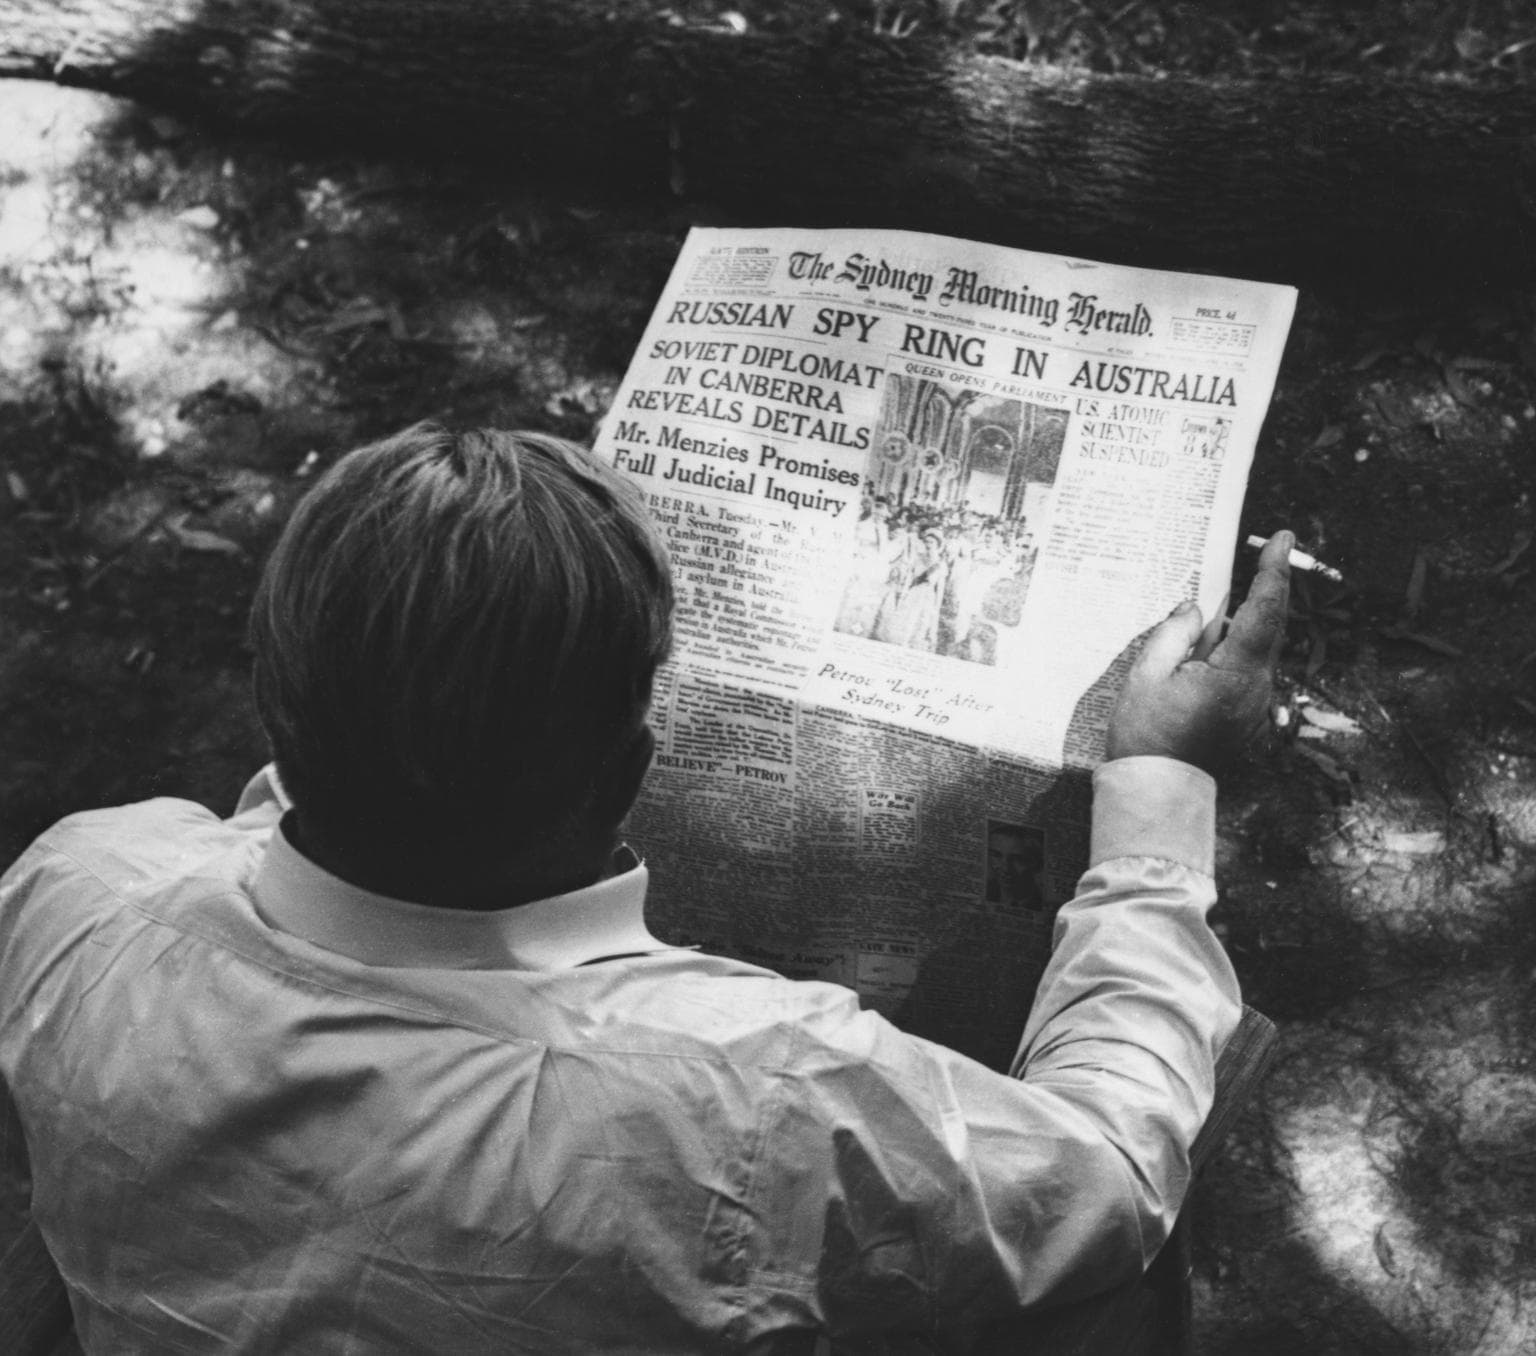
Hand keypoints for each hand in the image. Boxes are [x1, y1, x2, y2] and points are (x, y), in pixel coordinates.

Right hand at [1105, 531, 1292, 773]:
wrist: (1156, 795)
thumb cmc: (1146, 737)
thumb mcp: (1146, 677)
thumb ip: (1173, 634)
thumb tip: (1195, 610)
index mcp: (1236, 674)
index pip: (1264, 610)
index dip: (1273, 570)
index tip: (1281, 537)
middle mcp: (1258, 690)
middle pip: (1267, 629)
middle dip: (1262, 592)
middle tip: (1258, 555)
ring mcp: (1256, 709)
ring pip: (1256, 653)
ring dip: (1239, 628)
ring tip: (1209, 615)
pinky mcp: (1248, 722)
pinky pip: (1246, 676)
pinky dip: (1231, 656)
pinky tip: (1203, 656)